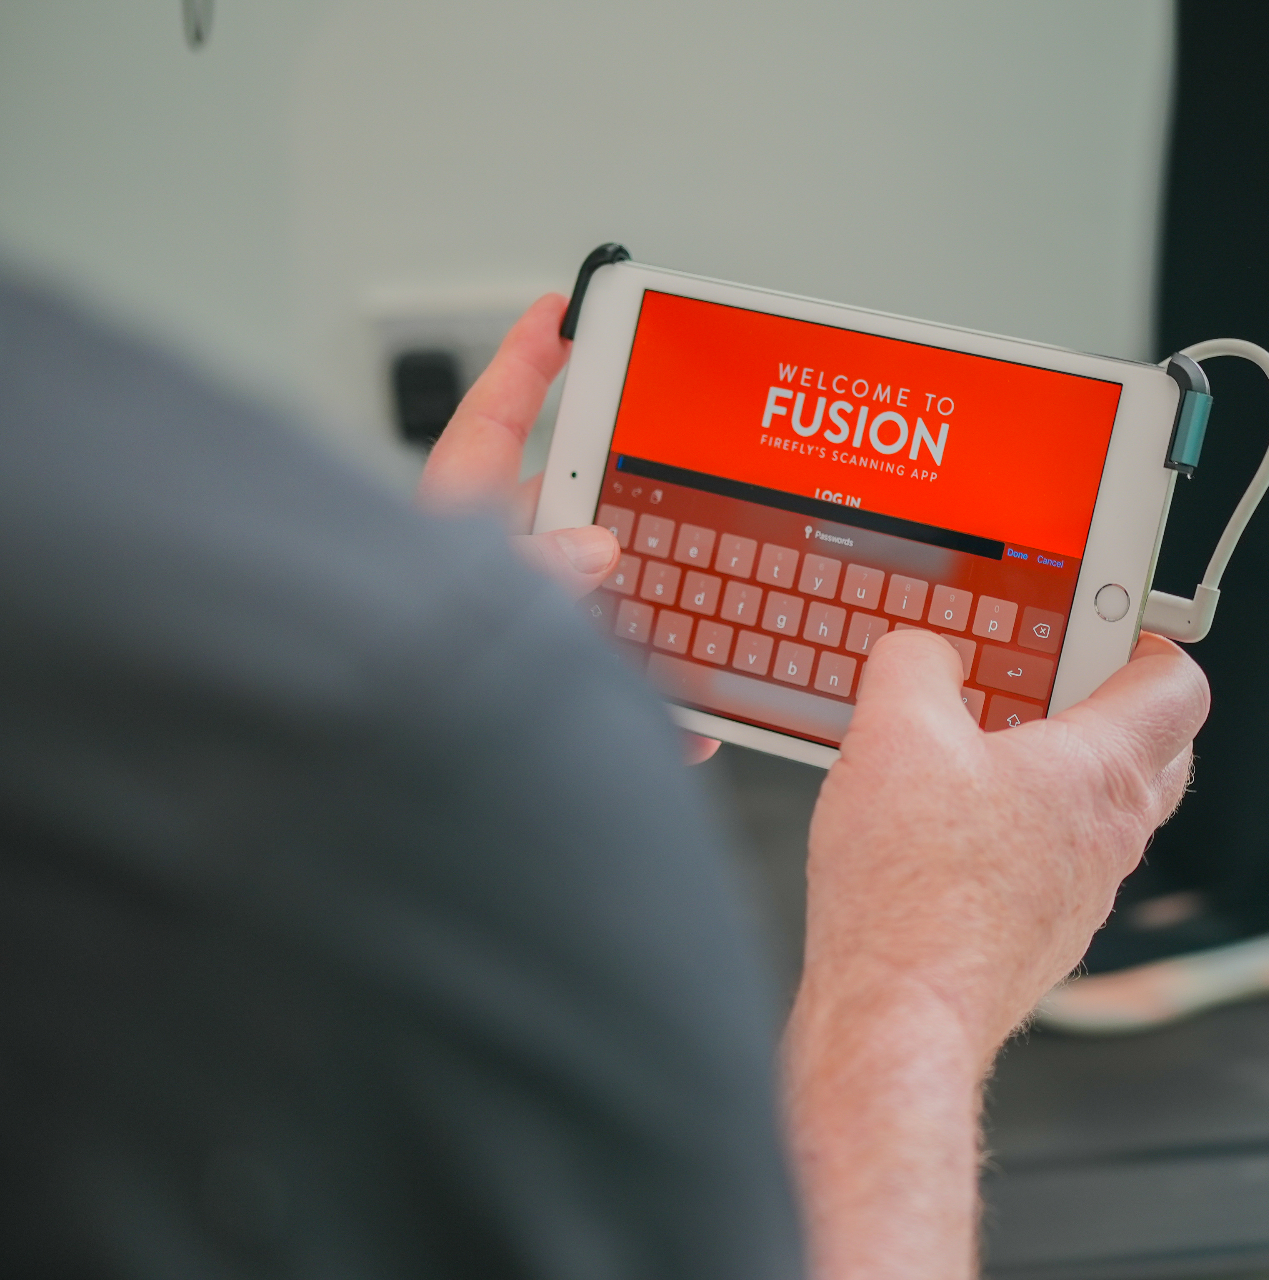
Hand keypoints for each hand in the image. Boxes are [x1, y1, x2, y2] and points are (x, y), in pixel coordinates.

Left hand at [417, 295, 719, 763]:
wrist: (377, 795)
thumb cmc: (388, 692)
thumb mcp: (471, 618)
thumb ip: (534, 579)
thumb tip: (593, 550)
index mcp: (455, 526)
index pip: (494, 420)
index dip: (527, 359)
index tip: (560, 311)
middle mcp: (482, 572)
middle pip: (563, 510)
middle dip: (623, 509)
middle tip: (678, 492)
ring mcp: (509, 630)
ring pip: (592, 605)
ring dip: (648, 620)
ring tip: (702, 622)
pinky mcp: (525, 693)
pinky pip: (605, 690)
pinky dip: (656, 713)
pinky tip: (694, 729)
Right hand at [785, 631, 1206, 1277]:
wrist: (899, 1015)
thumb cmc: (912, 891)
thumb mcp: (893, 732)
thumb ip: (913, 665)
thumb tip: (922, 652)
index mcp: (1101, 771)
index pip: (1179, 686)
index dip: (1151, 642)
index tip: (1108, 623)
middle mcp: (1111, 836)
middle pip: (1157, 750)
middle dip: (1112, 705)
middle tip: (1050, 680)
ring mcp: (1084, 894)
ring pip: (1104, 811)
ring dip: (1062, 771)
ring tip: (984, 748)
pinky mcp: (1043, 934)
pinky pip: (1058, 863)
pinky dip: (1027, 831)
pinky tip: (953, 827)